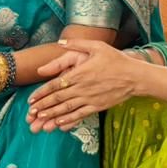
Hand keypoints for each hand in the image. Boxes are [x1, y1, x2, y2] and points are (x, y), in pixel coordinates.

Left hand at [27, 40, 145, 131]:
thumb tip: (60, 43)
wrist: (135, 76)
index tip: (31, 99)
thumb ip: (76, 44)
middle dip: (43, 106)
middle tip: (31, 112)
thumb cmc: (116, 59)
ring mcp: (90, 99)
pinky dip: (69, 120)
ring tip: (40, 120)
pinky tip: (60, 124)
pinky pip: (80, 115)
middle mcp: (82, 87)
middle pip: (58, 98)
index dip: (42, 92)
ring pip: (66, 109)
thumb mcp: (97, 46)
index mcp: (79, 73)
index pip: (56, 84)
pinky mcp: (98, 106)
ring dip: (52, 115)